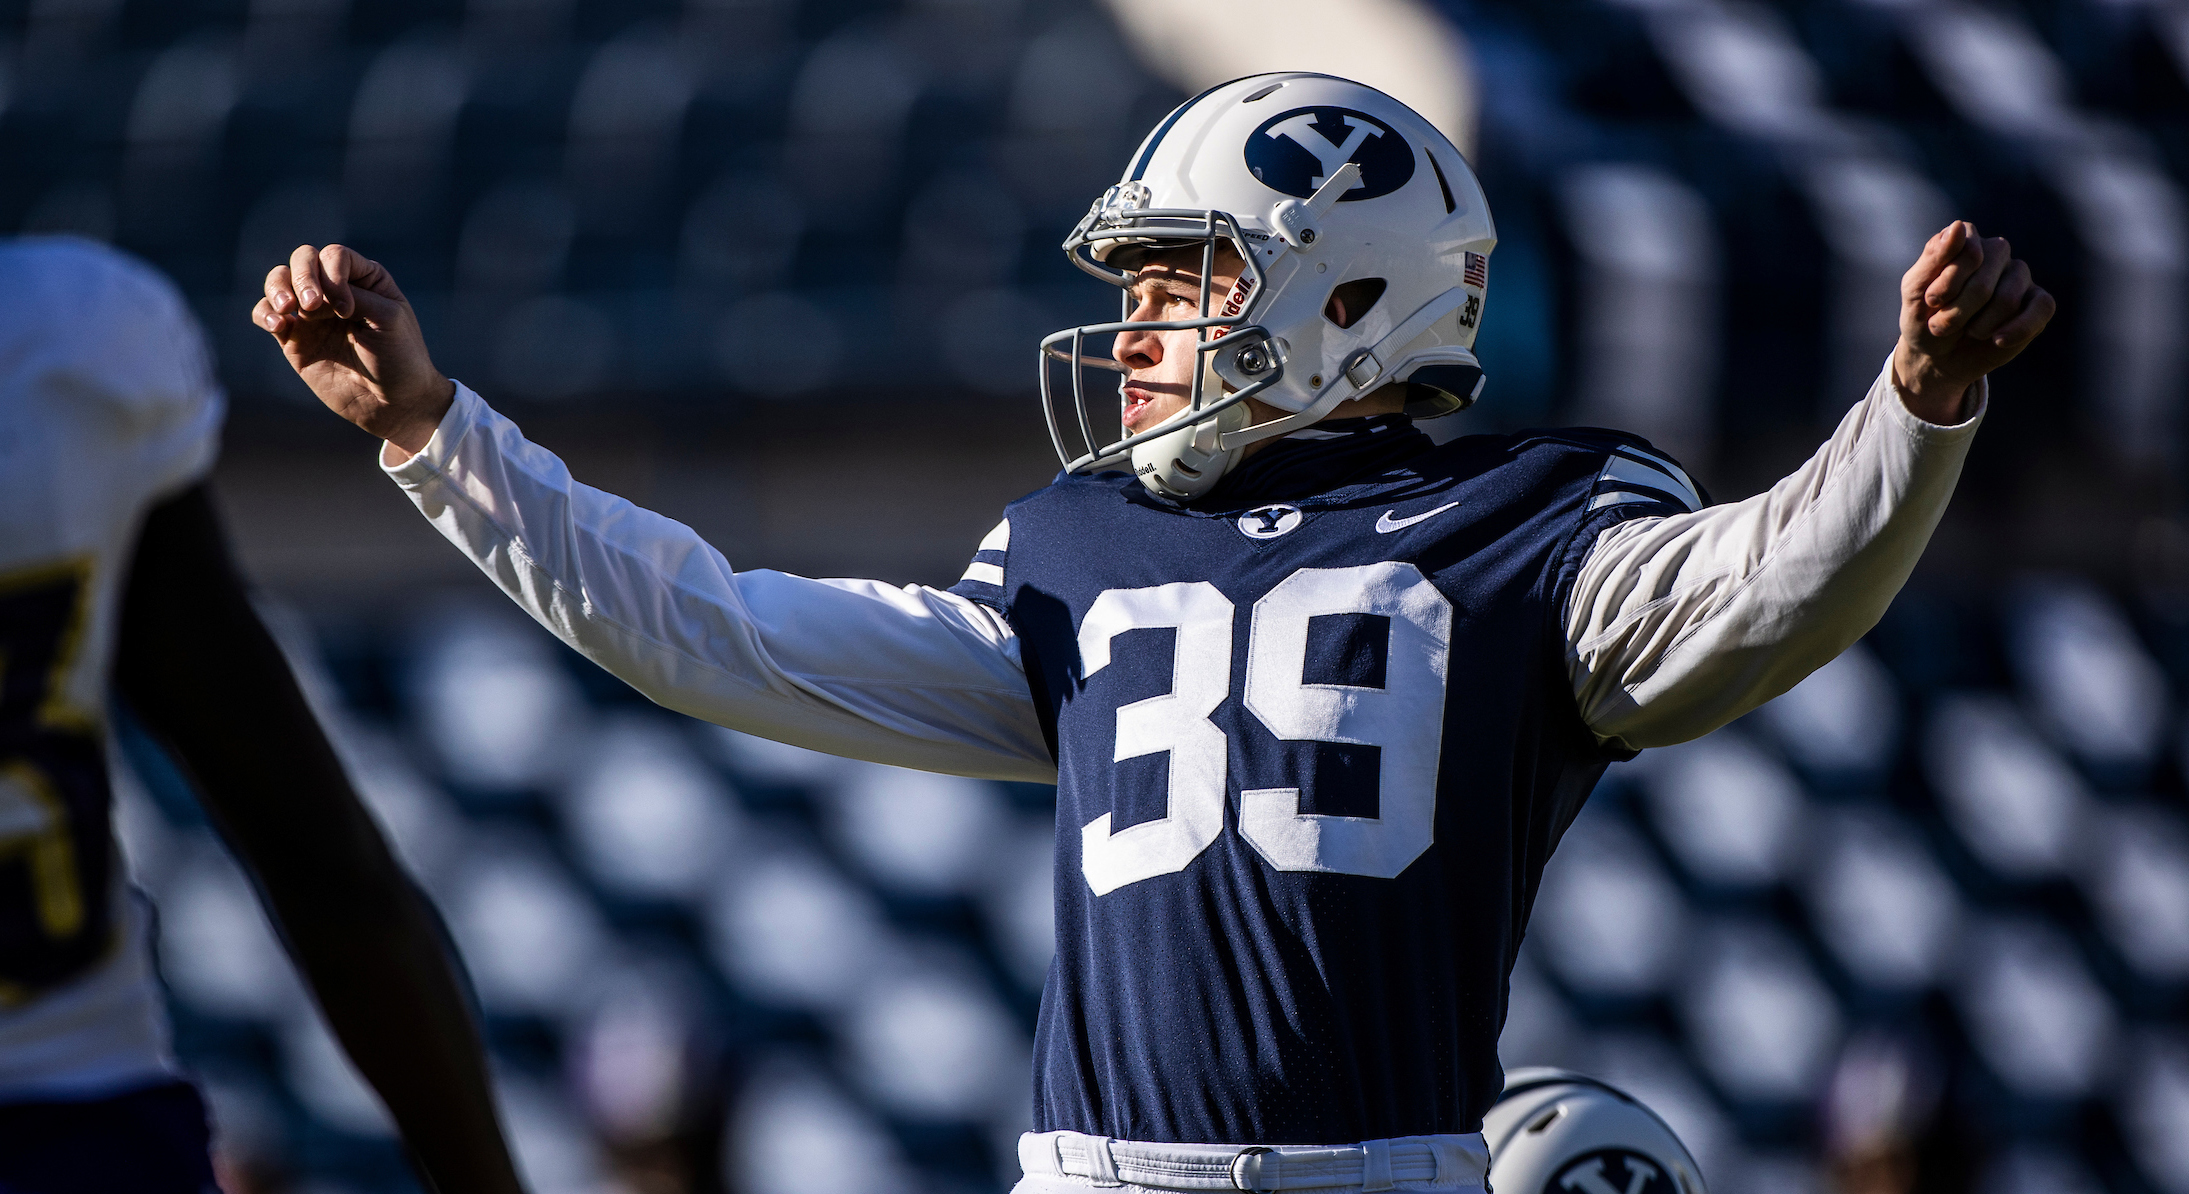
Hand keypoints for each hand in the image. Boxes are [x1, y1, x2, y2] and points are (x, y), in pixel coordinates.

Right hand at [253, 245, 454, 457]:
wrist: (393, 403)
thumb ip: (356, 295)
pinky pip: (265, 313)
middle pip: (303, 259)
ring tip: (287, 310)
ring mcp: (312, 314)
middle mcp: (335, 290)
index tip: (348, 311)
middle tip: (312, 306)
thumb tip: (316, 289)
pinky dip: (264, 313)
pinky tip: (277, 326)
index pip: (335, 256)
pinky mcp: (294, 339)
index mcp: (364, 279)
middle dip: (302, 276)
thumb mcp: (390, 319)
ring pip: (279, 280)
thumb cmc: (401, 358)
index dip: (334, 276)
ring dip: (277, 288)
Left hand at [1891, 221, 2054, 423]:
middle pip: (1985, 280)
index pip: (1970, 253)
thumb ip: (1934, 258)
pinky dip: (2017, 329)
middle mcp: (1997, 252)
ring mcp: (2019, 276)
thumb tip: (1958, 226)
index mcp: (1966, 240)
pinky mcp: (2037, 302)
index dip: (1948, 284)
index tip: (1930, 301)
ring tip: (1966, 331)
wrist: (1936, 357)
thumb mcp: (1914, 291)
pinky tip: (1996, 340)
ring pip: (2009, 298)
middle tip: (1940, 325)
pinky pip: (2042, 308)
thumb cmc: (1922, 318)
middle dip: (1958, 311)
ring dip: (1979, 325)